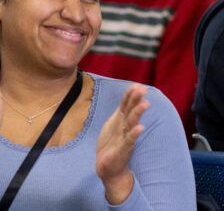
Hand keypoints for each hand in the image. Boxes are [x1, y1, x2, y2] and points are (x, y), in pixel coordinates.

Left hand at [96, 84, 147, 204]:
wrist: (108, 168)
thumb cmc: (111, 145)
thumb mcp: (113, 125)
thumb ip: (120, 112)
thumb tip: (126, 98)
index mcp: (120, 121)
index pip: (126, 105)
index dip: (130, 95)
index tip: (137, 85)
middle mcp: (125, 128)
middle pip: (131, 111)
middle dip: (136, 101)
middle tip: (142, 90)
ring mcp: (125, 138)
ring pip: (132, 123)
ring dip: (138, 114)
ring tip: (144, 104)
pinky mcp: (123, 149)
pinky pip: (130, 140)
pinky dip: (134, 134)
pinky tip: (140, 128)